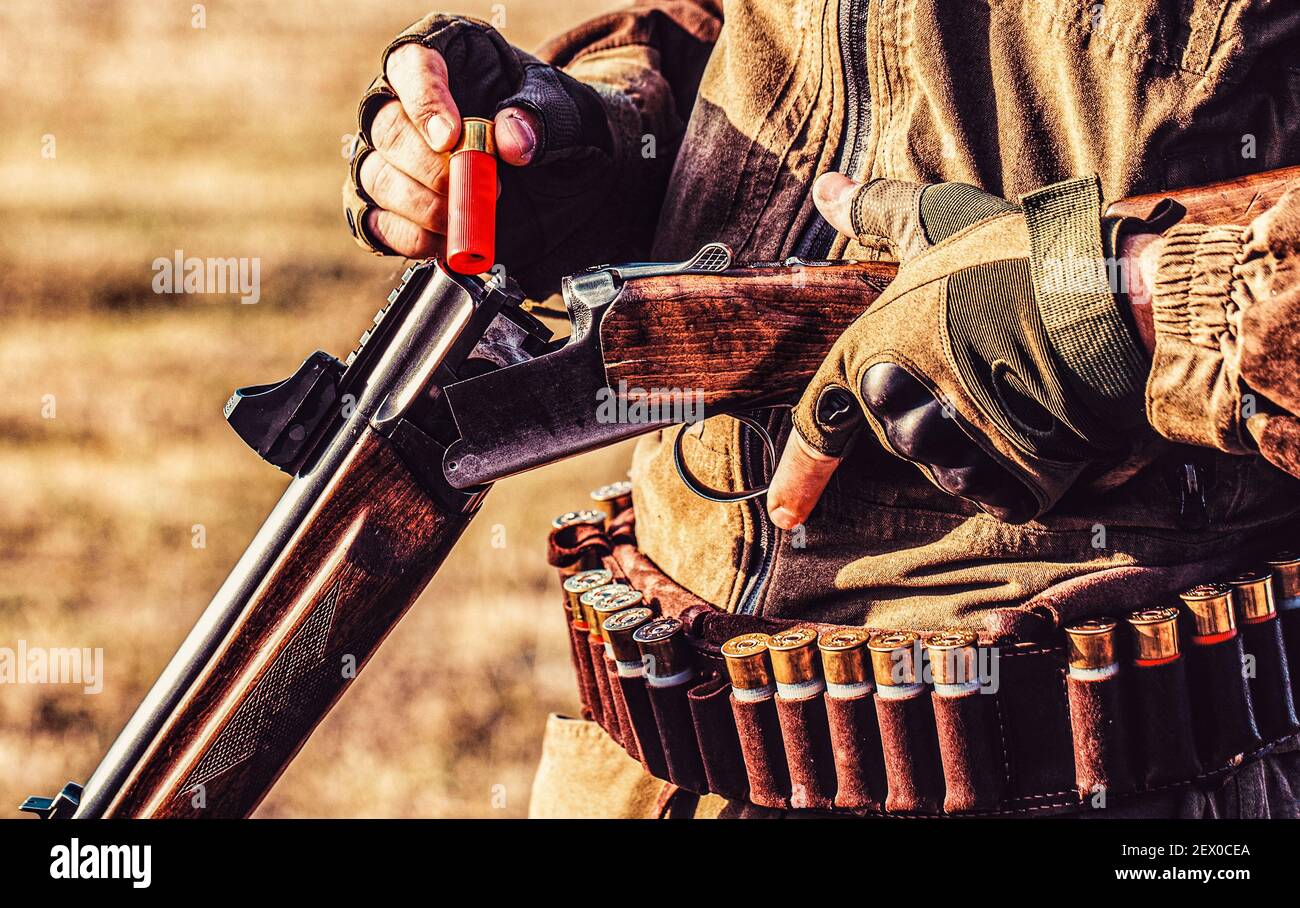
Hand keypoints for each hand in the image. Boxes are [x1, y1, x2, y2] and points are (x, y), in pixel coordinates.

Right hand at [342, 15, 616, 295]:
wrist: (562, 172)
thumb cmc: (553, 124)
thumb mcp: (566, 110)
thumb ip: (542, 117)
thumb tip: (511, 141)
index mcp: (444, 58)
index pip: (412, 65)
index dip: (424, 102)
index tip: (450, 137)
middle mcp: (404, 103)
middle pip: (386, 129)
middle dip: (428, 166)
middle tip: (473, 185)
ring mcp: (392, 156)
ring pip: (376, 177)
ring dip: (420, 205)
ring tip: (465, 217)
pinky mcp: (393, 204)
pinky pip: (377, 223)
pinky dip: (408, 239)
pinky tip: (443, 242)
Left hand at [767, 173, 1159, 528]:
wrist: (1105, 297)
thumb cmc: (1017, 258)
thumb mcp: (937, 220)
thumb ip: (875, 211)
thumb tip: (825, 188)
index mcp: (868, 353)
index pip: (822, 423)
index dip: (800, 474)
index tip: (783, 515)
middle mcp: (900, 407)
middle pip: (901, 435)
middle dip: (933, 408)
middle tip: (980, 362)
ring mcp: (954, 450)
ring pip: (949, 467)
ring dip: (975, 438)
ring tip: (1016, 382)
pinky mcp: (1011, 484)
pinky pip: (996, 492)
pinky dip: (1014, 468)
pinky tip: (1038, 425)